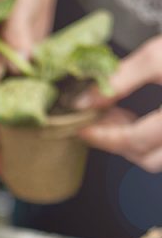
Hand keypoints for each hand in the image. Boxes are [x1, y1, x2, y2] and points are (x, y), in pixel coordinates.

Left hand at [76, 36, 161, 171]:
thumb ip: (123, 76)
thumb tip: (84, 102)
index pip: (138, 139)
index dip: (106, 135)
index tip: (82, 122)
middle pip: (150, 158)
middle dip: (117, 142)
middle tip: (95, 121)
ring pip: (158, 160)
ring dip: (132, 146)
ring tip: (117, 119)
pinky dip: (148, 143)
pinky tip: (137, 122)